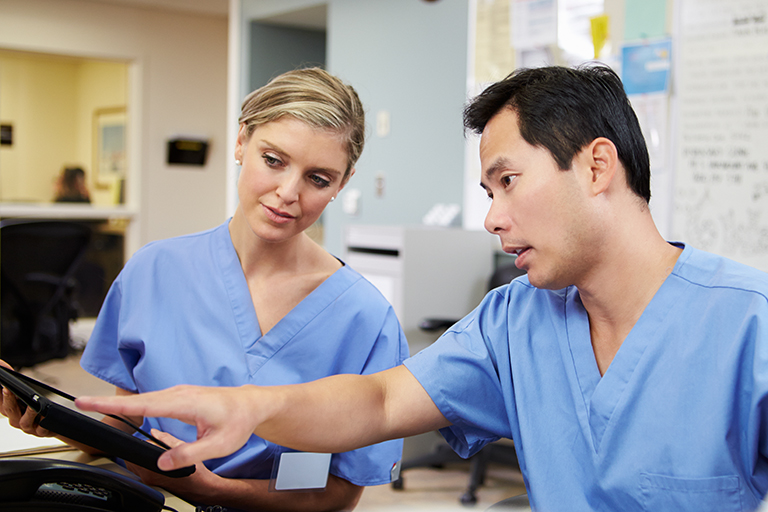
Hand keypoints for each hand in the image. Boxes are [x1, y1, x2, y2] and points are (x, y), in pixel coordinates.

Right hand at [0, 360, 52, 437]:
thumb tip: (6, 368)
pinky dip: (42, 423)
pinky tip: (45, 416)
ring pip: (23, 421)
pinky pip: (40, 429)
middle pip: (8, 410)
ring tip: (33, 405)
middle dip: (7, 399)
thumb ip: (15, 385)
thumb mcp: (26, 393)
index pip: (0, 402)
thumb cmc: (38, 407)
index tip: (2, 385)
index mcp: (10, 410)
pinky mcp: (41, 432)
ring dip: (28, 413)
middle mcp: (15, 420)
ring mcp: (28, 427)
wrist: (55, 423)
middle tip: (8, 389)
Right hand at [76, 385, 263, 470]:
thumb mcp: (219, 445)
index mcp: (185, 403)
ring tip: (94, 407)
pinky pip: (151, 401)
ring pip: (143, 399)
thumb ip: (190, 454)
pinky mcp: (178, 398)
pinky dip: (134, 404)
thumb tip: (161, 463)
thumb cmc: (238, 421)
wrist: (251, 405)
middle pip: (136, 399)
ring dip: (119, 402)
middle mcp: (178, 394)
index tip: (89, 401)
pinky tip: (123, 410)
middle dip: (108, 401)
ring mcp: (178, 394)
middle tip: (81, 403)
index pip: (142, 404)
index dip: (113, 404)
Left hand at [126, 430, 218, 501]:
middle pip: (134, 457)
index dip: (146, 441)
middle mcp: (148, 475)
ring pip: (136, 464)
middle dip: (142, 449)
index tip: (154, 439)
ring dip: (143, 457)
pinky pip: (141, 471)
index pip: (140, 448)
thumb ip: (166, 439)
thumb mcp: (182, 447)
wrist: (199, 487)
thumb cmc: (194, 470)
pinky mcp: (149, 484)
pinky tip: (159, 462)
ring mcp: (148, 481)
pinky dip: (146, 464)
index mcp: (154, 465)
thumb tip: (154, 432)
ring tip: (158, 453)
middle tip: (156, 445)